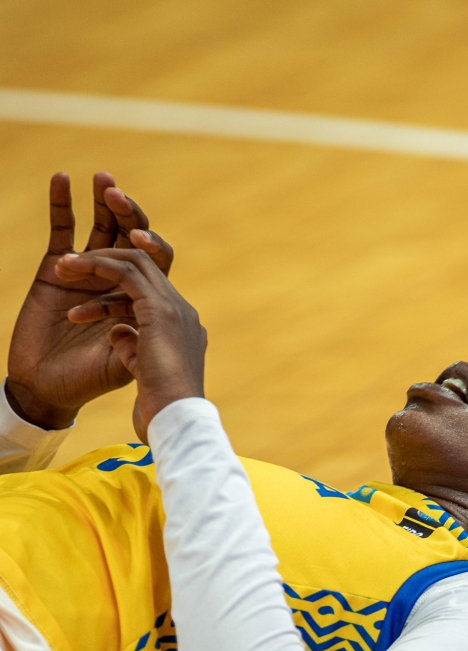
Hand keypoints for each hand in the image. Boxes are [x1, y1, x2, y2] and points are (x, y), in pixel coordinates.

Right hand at [6, 172, 173, 428]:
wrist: (49, 389)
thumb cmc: (89, 380)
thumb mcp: (124, 364)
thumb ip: (138, 342)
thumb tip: (145, 319)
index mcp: (143, 302)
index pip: (155, 263)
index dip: (151, 246)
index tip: (140, 240)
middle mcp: (120, 284)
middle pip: (132, 239)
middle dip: (129, 215)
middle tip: (117, 196)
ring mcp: (88, 275)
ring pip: (102, 229)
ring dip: (105, 204)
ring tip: (103, 180)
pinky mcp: (55, 271)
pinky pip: (62, 231)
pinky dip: (62, 205)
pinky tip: (63, 180)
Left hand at [54, 247, 206, 442]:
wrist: (175, 420)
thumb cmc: (160, 408)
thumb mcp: (141, 371)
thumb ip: (131, 347)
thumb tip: (116, 331)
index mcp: (182, 329)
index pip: (152, 291)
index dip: (120, 285)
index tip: (89, 287)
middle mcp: (183, 313)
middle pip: (148, 267)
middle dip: (106, 260)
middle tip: (68, 265)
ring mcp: (175, 308)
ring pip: (137, 263)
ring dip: (94, 260)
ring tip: (59, 268)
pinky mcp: (159, 310)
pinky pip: (126, 273)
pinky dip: (95, 266)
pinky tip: (67, 271)